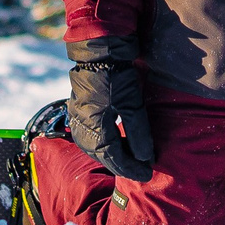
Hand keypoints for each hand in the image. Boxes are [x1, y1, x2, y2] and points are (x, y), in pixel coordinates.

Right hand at [64, 36, 155, 180]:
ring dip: (112, 155)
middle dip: (122, 164)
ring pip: (94, 148)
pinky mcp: (78, 111)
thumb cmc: (115, 74)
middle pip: (101, 156)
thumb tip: (146, 157)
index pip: (113, 158)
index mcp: (93, 128)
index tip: (147, 174)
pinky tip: (116, 142)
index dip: (131, 168)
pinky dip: (104, 144)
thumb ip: (138, 132)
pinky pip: (89, 137)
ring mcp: (77, 119)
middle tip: (141, 169)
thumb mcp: (132, 103)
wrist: (97, 50)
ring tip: (132, 158)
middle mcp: (81, 127)